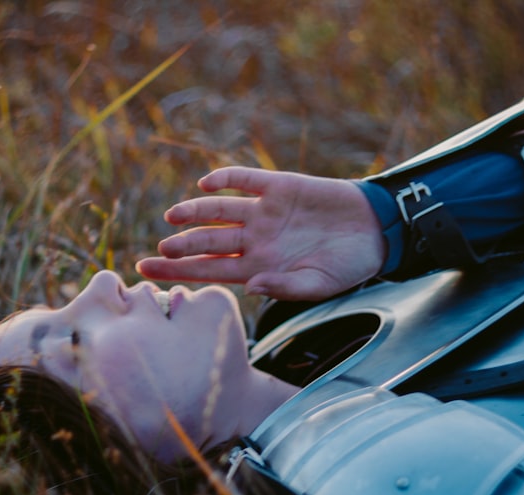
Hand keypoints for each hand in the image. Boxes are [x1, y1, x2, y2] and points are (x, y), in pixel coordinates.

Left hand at [135, 167, 385, 300]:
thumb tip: (249, 287)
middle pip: (207, 242)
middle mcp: (254, 238)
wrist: (376, 231)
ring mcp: (264, 212)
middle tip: (157, 252)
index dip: (177, 271)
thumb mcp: (319, 285)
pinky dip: (225, 178)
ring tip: (172, 216)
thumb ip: (284, 288)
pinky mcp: (279, 186)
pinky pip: (245, 180)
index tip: (146, 271)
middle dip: (179, 248)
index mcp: (258, 266)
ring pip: (219, 210)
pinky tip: (205, 182)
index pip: (208, 270)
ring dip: (194, 212)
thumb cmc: (348, 266)